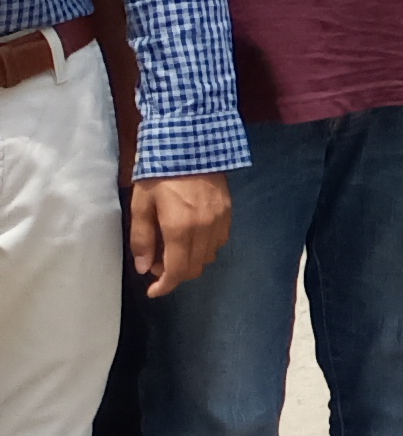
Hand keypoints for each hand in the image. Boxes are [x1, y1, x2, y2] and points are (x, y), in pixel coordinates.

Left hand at [130, 172, 231, 294]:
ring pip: (208, 256)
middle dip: (174, 273)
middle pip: (194, 267)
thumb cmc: (159, 174)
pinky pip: (219, 241)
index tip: (153, 291)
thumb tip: (145, 267)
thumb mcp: (141, 204)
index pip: (176, 270)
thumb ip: (142, 238)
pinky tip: (192, 237)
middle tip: (157, 263)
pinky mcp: (228, 212)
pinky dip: (205, 248)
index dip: (164, 286)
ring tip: (174, 249)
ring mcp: (220, 221)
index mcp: (180, 228)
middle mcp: (204, 229)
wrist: (190, 144)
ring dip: (190, 260)